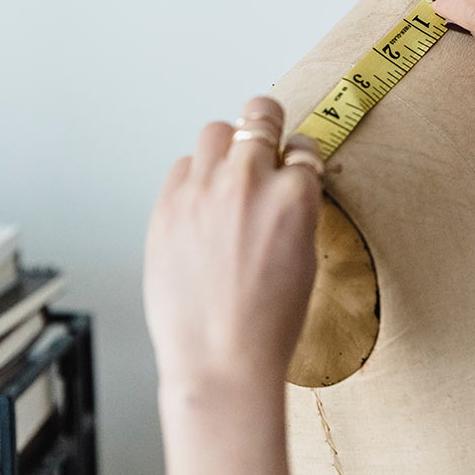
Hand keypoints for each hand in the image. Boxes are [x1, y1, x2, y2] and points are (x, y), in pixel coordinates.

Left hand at [143, 96, 322, 393]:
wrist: (221, 359)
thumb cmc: (268, 322)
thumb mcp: (306, 257)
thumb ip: (295, 208)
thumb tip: (286, 182)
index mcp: (294, 196)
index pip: (302, 146)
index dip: (298, 154)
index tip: (292, 160)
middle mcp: (249, 182)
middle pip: (258, 115)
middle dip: (264, 125)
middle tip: (261, 136)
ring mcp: (204, 191)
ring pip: (215, 131)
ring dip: (226, 146)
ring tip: (226, 172)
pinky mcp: (168, 205)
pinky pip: (182, 167)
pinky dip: (193, 178)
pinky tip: (200, 204)